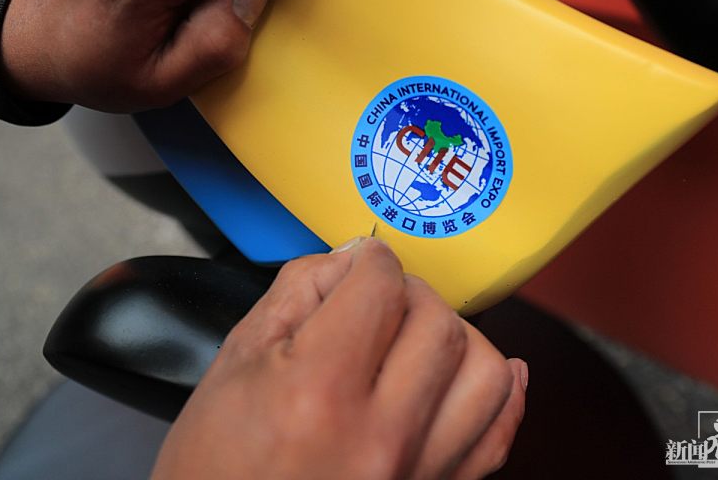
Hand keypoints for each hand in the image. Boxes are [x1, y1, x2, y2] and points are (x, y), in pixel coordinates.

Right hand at [151, 238, 527, 479]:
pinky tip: (477, 370)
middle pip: (438, 322)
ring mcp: (416, 472)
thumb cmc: (215, 467)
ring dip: (456, 338)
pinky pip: (498, 434)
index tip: (360, 265)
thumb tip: (351, 259)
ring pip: (485, 371)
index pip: (381, 287)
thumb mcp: (234, 365)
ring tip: (418, 338)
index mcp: (319, 392)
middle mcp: (380, 436)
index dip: (370, 261)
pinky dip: (502, 392)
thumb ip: (297, 294)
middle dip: (411, 294)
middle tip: (379, 301)